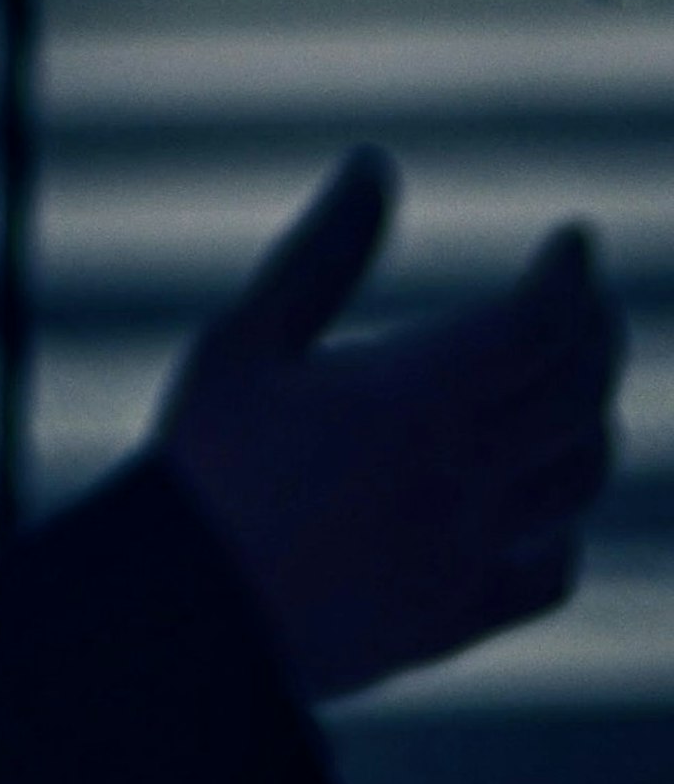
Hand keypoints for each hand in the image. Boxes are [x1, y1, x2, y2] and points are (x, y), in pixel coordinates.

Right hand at [155, 145, 621, 703]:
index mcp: (414, 400)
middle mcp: (463, 479)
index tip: (575, 240)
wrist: (189, 617)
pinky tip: (545, 510)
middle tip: (585, 296)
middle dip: (595, 335)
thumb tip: (376, 165)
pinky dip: (566, 529)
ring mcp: (468, 554)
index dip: (570, 277)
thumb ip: (321, 254)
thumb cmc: (206, 465)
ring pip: (578, 480)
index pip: (538, 325)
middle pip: (575, 396)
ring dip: (593, 418)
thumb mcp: (246, 340)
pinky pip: (549, 574)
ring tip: (575, 382)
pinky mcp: (456, 618)